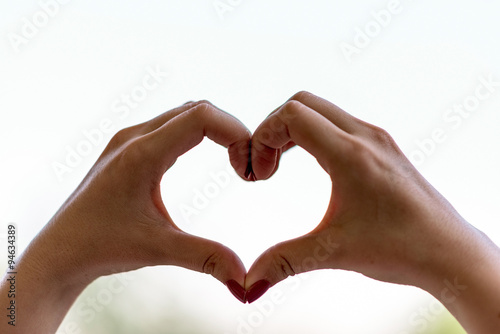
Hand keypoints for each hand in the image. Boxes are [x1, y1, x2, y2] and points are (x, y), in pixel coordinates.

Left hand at [2, 101, 250, 332]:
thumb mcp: (158, 250)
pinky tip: (204, 157)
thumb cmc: (100, 247)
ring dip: (214, 130)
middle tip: (245, 167)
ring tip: (233, 162)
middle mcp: (134, 137)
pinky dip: (196, 134)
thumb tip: (246, 282)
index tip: (247, 168)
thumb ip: (206, 258)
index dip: (235, 133)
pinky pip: (170, 125)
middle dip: (230, 132)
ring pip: (184, 114)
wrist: (59, 253)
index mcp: (141, 153)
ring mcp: (128, 140)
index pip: (201, 117)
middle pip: (197, 110)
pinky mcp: (126, 148)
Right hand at [244, 91, 499, 332]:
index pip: (292, 115)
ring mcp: (376, 138)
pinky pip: (338, 123)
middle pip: (302, 104)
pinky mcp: (383, 147)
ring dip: (293, 130)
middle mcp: (365, 136)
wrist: (450, 252)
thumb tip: (249, 285)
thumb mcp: (333, 253)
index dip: (262, 137)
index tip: (260, 174)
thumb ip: (285, 261)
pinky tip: (311, 164)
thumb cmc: (400, 249)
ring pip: (321, 110)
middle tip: (266, 168)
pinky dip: (313, 134)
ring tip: (280, 166)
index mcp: (351, 154)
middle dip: (273, 130)